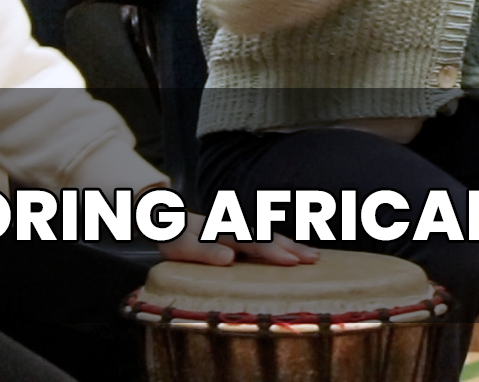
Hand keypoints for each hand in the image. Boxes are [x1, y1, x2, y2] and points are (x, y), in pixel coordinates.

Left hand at [158, 209, 320, 266]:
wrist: (163, 216)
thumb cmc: (171, 235)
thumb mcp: (179, 245)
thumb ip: (203, 250)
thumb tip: (230, 258)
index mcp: (223, 230)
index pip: (253, 242)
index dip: (273, 251)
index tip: (292, 261)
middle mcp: (235, 227)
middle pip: (268, 236)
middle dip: (293, 248)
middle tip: (314, 259)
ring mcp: (238, 228)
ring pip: (270, 235)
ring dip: (291, 245)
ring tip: (312, 256)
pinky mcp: (238, 233)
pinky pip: (265, 237)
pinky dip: (282, 243)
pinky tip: (292, 250)